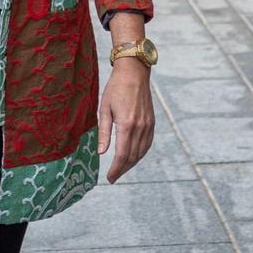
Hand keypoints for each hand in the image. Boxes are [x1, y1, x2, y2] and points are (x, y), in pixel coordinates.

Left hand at [99, 59, 154, 182]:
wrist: (134, 73)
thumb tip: (101, 153)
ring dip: (131, 164)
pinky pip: (147, 144)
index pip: (122, 155)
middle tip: (113, 177)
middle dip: (122, 169)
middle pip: (132, 156)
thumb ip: (103, 132)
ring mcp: (148, 125)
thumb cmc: (115, 89)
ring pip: (141, 152)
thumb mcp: (104, 109)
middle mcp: (140, 127)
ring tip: (121, 170)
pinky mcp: (152, 122)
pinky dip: (140, 154)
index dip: (115, 169)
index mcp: (126, 125)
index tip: (109, 178)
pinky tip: (133, 157)